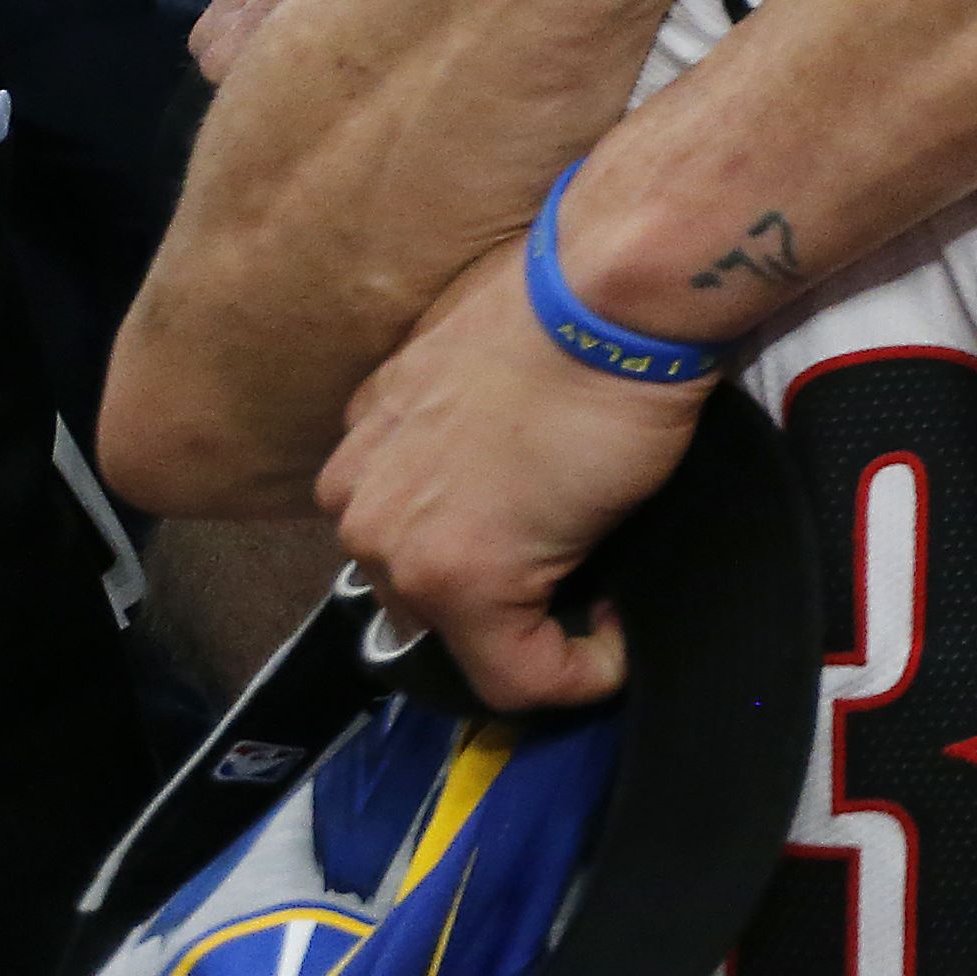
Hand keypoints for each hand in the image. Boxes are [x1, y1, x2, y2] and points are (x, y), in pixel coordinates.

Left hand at [315, 238, 712, 710]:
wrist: (609, 299)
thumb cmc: (573, 312)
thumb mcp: (483, 370)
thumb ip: (463, 433)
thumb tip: (513, 477)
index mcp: (362, 443)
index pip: (408, 540)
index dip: (489, 556)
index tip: (554, 550)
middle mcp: (358, 500)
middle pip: (427, 599)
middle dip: (505, 600)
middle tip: (582, 574)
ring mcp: (403, 547)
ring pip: (466, 642)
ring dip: (538, 634)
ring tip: (604, 597)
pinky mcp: (466, 582)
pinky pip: (520, 677)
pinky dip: (580, 673)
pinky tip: (618, 637)